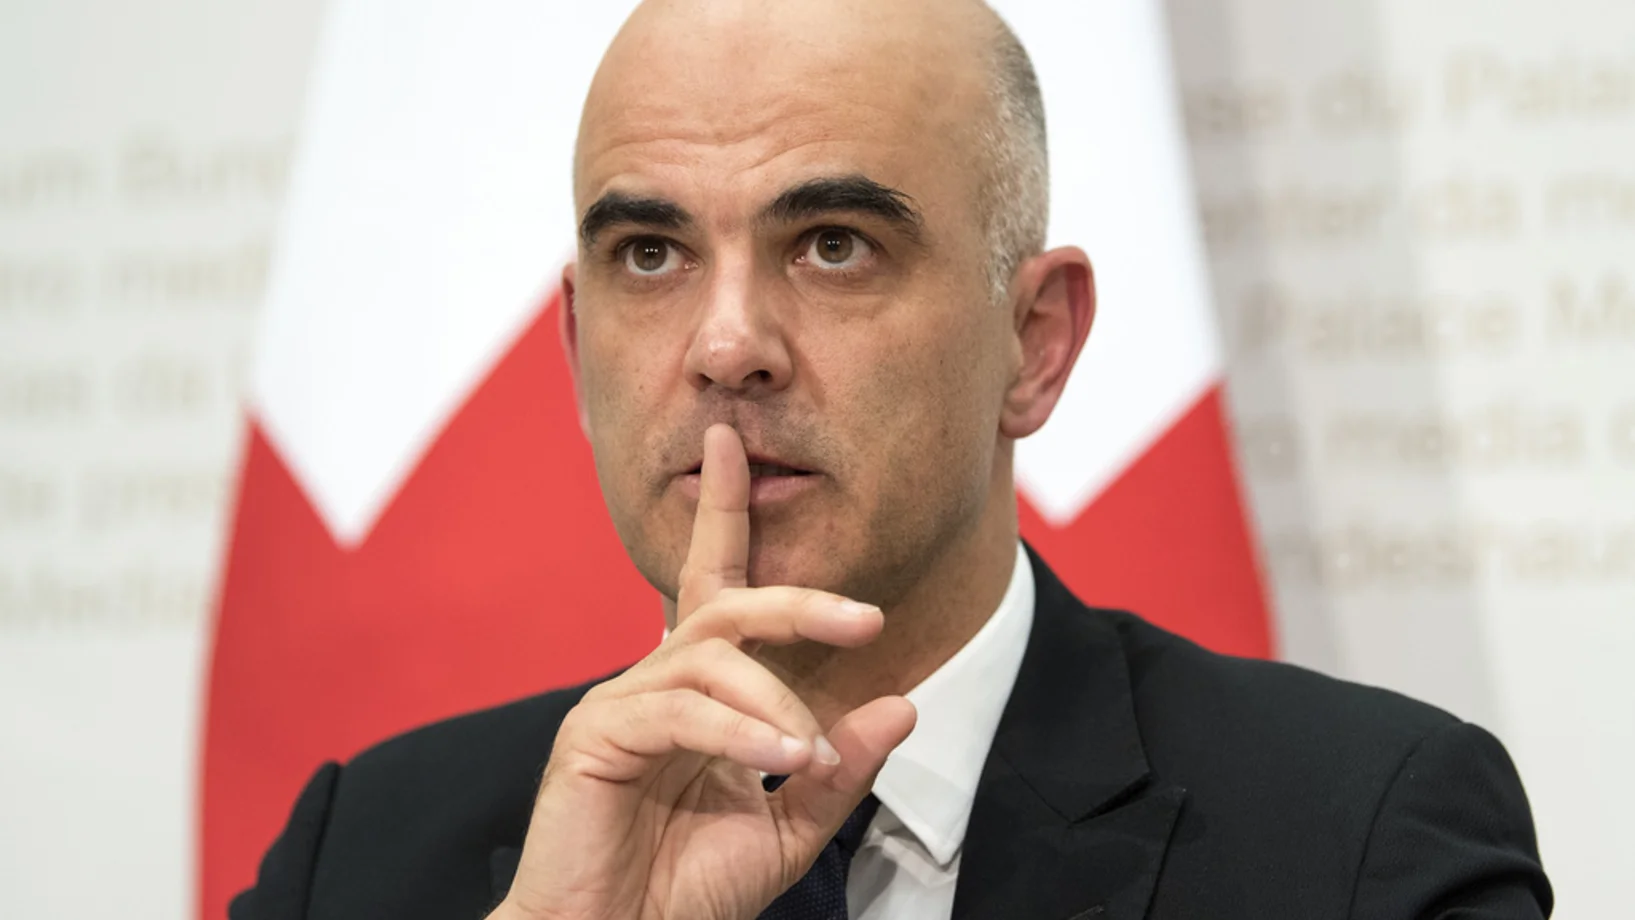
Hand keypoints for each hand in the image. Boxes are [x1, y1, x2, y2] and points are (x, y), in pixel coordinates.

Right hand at [491, 424, 916, 919]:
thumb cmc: (679, 894)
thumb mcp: (784, 832)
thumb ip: (837, 771)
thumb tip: (902, 703)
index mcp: (693, 694)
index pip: (713, 587)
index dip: (727, 514)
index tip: (736, 447)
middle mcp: (652, 683)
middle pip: (724, 604)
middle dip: (798, 598)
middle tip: (867, 617)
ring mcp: (617, 705)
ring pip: (710, 658)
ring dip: (778, 701)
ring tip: (810, 754)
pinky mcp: (594, 736)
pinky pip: (680, 710)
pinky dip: (741, 732)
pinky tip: (780, 760)